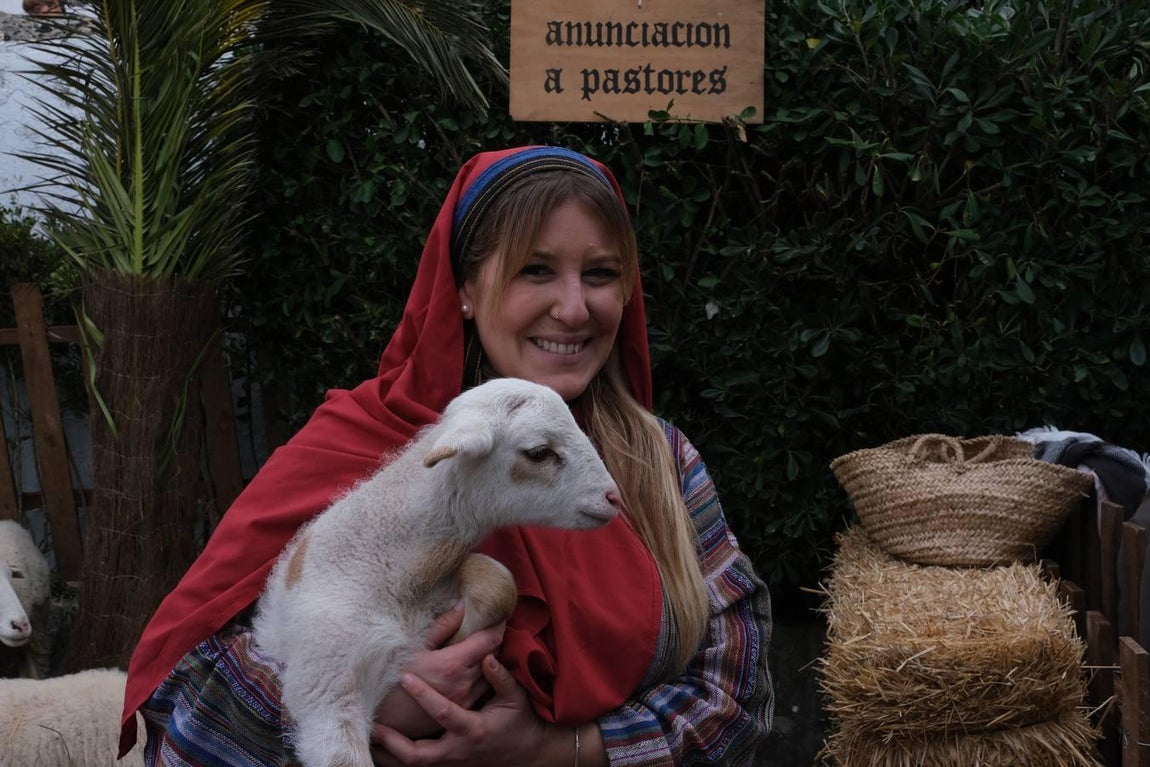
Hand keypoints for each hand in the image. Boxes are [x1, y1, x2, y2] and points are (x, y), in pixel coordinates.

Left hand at [371, 654, 558, 766]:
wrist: (525, 753)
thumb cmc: (519, 721)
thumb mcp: (515, 697)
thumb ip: (501, 677)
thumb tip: (487, 657)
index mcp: (473, 729)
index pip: (443, 713)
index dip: (423, 695)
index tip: (405, 677)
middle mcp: (458, 749)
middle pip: (418, 755)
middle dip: (394, 743)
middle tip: (376, 725)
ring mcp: (451, 761)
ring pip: (414, 765)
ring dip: (390, 754)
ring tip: (371, 737)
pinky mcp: (448, 764)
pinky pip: (418, 766)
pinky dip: (399, 758)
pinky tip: (383, 748)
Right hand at [373, 602, 504, 738]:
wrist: (381, 715)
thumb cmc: (392, 676)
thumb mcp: (414, 647)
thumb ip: (443, 626)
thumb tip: (462, 605)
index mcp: (453, 664)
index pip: (490, 640)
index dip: (498, 625)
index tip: (500, 615)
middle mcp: (465, 684)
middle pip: (493, 656)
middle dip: (493, 640)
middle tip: (490, 627)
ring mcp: (465, 701)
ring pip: (490, 675)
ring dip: (489, 659)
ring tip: (482, 647)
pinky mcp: (461, 712)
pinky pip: (482, 690)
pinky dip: (483, 677)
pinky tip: (473, 669)